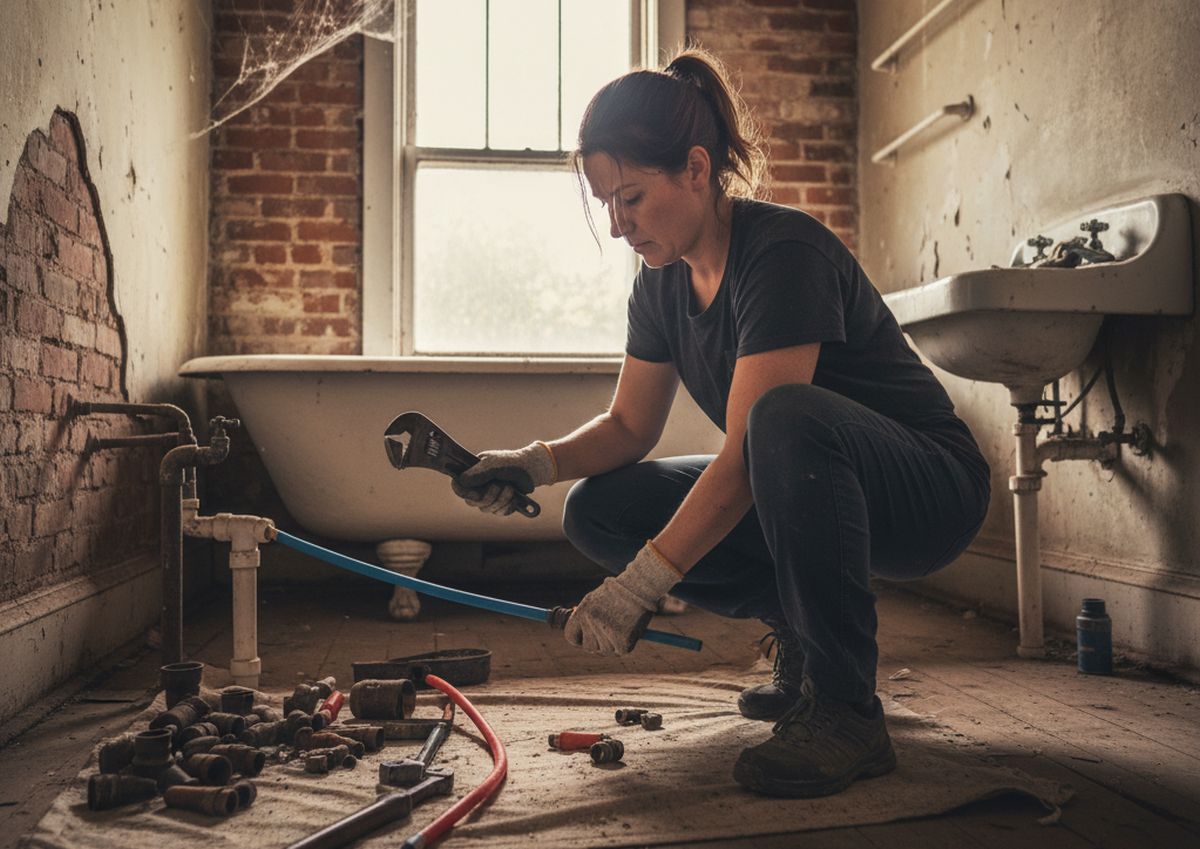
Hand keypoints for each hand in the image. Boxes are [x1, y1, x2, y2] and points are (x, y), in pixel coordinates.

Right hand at [451, 442, 555, 514]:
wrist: (531, 469)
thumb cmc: (510, 462)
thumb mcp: (493, 464)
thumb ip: (478, 473)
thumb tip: (462, 481)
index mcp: (472, 473)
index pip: (459, 486)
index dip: (463, 492)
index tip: (474, 493)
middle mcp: (478, 486)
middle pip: (471, 502)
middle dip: (487, 496)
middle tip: (499, 486)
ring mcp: (489, 496)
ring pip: (485, 509)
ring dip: (500, 499)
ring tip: (510, 488)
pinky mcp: (500, 504)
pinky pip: (498, 512)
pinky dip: (507, 506)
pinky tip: (514, 498)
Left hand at [564, 544, 681, 654]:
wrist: (640, 587)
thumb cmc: (617, 592)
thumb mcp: (594, 599)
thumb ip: (583, 614)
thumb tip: (573, 618)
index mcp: (583, 614)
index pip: (571, 636)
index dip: (578, 637)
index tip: (586, 636)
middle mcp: (593, 625)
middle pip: (588, 647)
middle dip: (596, 642)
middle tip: (609, 630)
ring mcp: (607, 635)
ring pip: (604, 650)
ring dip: (611, 642)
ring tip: (621, 624)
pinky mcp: (623, 644)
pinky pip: (619, 651)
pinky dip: (625, 643)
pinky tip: (629, 628)